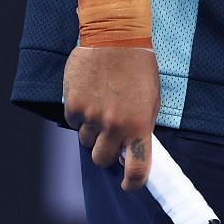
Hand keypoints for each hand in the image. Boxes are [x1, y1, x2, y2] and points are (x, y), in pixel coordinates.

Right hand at [63, 45, 159, 190]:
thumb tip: (130, 150)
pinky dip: (80, 115)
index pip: (137, 169)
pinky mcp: (73, 105)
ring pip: (86, 141)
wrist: (116, 37)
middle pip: (102, 160)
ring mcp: (91, 116)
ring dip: (93, 131)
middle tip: (111, 135)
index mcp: (139, 125)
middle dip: (106, 152)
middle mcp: (114, 125)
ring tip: (103, 105)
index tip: (130, 185)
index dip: (133, 183)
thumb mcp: (151, 99)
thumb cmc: (139, 68)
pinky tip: (90, 95)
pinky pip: (74, 123)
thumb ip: (140, 126)